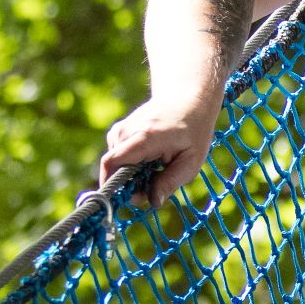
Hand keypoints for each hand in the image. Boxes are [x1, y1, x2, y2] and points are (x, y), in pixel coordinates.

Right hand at [97, 89, 221, 205]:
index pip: (111, 163)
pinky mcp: (118, 132)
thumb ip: (169, 182)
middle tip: (153, 187)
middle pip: (113, 169)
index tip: (130, 198)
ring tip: (156, 168)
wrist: (187, 100)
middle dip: (128, 185)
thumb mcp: (190, 161)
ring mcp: (120, 130)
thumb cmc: (193, 131)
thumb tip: (153, 203)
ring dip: (131, 175)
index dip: (111, 185)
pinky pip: (118, 157)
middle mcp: (126, 132)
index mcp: (143, 138)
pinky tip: (150, 159)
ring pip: (116, 165)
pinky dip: (131, 165)